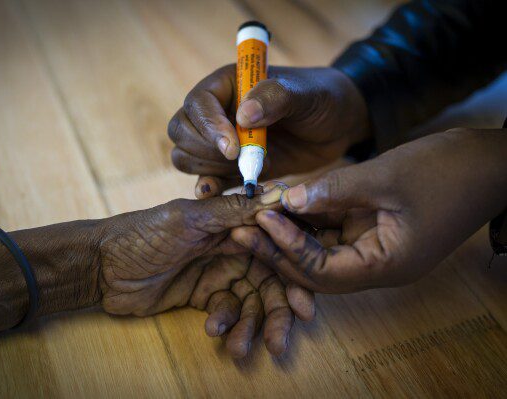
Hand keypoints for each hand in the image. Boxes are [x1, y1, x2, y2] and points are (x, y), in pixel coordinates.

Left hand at [96, 183, 314, 356]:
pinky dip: (224, 324)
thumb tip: (279, 195)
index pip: (275, 247)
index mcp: (232, 224)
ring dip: (250, 327)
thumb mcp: (187, 219)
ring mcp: (218, 274)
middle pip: (269, 282)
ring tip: (241, 348)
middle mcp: (232, 248)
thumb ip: (231, 211)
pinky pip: (226, 313)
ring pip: (249, 304)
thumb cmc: (143, 234)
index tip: (305, 302)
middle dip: (277, 313)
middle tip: (281, 340)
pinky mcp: (204, 297)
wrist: (103, 266)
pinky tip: (213, 330)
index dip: (293, 274)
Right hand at [168, 65, 369, 197]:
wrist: (337, 126)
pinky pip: (206, 178)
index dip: (209, 128)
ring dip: (210, 169)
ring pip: (186, 157)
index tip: (234, 149)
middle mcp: (216, 112)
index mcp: (226, 85)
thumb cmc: (321, 99)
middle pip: (182, 132)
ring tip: (250, 170)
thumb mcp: (305, 94)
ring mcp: (220, 141)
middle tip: (240, 160)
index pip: (198, 104)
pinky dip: (211, 188)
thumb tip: (243, 115)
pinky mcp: (229, 168)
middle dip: (206, 151)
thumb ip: (276, 97)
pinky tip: (221, 195)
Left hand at [232, 129, 506, 291]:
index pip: (323, 272)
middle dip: (278, 249)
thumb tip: (287, 198)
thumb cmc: (448, 171)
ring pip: (320, 250)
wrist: (490, 163)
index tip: (261, 220)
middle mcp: (376, 265)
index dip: (289, 248)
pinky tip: (283, 202)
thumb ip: (335, 190)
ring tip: (253, 215)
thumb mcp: (387, 177)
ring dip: (289, 233)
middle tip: (240, 228)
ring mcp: (374, 248)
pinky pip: (332, 231)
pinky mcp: (372, 230)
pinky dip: (308, 219)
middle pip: (314, 269)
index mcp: (386, 265)